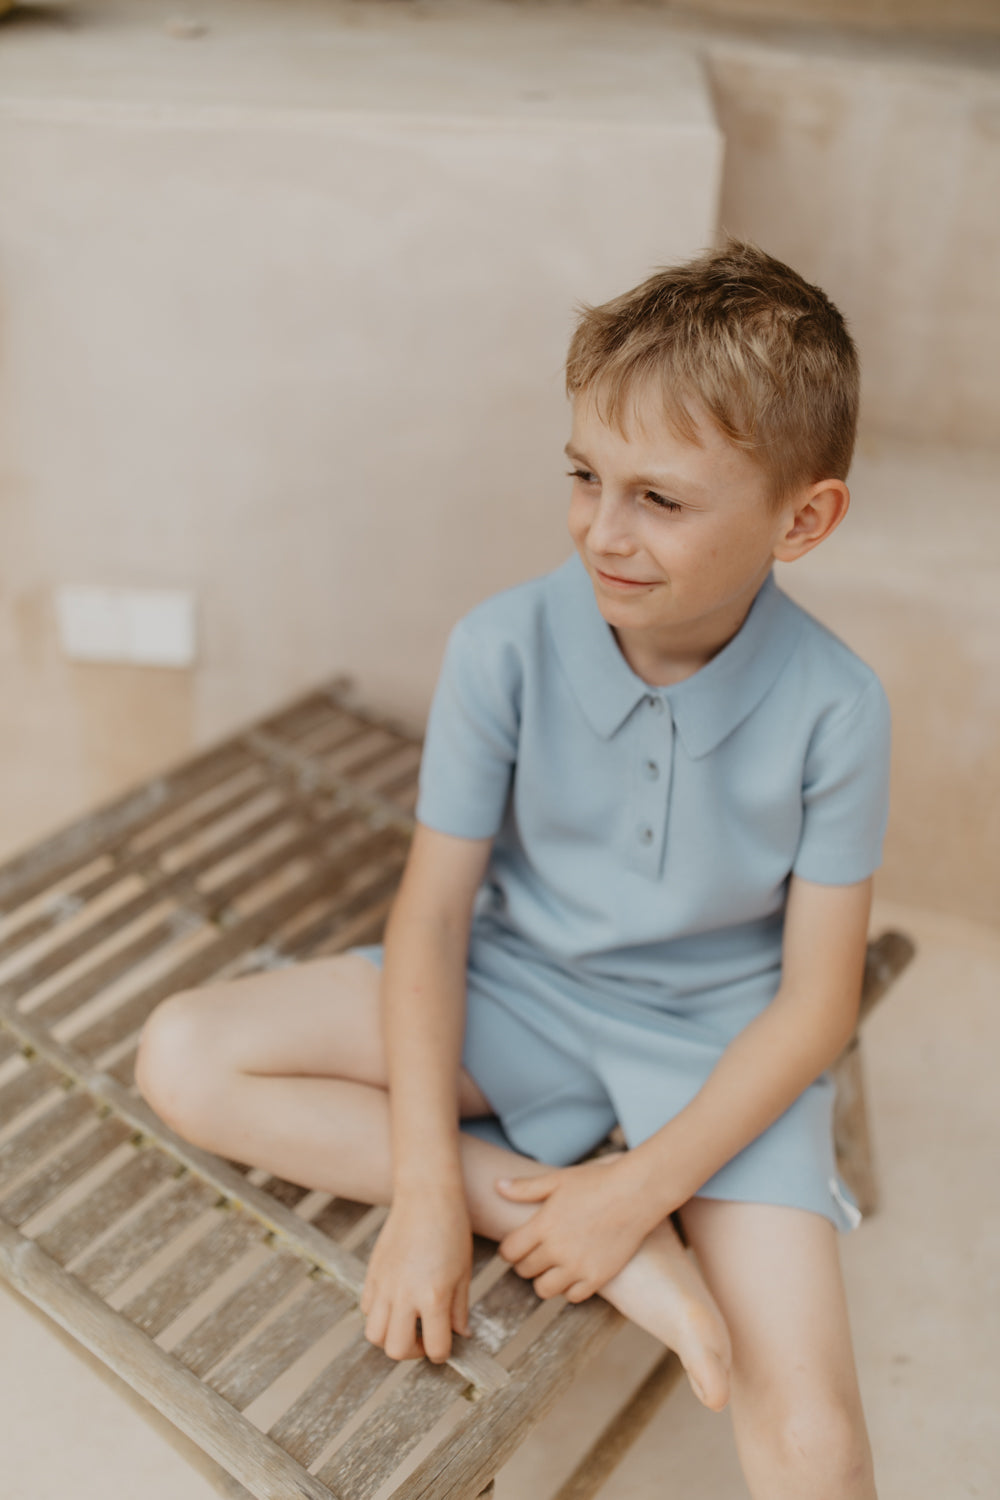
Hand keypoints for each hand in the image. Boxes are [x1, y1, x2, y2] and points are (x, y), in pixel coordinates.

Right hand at [361, 1186, 472, 1362]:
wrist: (426, 1196)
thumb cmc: (452, 1230)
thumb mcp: (464, 1273)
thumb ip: (459, 1310)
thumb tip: (459, 1335)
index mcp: (433, 1296)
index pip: (436, 1347)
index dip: (443, 1353)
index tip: (446, 1346)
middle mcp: (404, 1295)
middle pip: (396, 1349)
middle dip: (413, 1352)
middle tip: (425, 1338)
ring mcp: (384, 1284)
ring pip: (374, 1334)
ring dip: (391, 1337)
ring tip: (407, 1323)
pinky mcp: (372, 1273)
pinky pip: (366, 1309)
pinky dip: (379, 1314)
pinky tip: (396, 1302)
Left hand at [495, 1154, 665, 1301]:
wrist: (635, 1194)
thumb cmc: (595, 1182)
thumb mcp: (557, 1180)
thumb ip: (525, 1188)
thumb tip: (497, 1186)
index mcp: (543, 1225)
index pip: (509, 1252)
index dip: (509, 1250)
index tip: (517, 1246)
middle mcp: (556, 1250)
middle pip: (524, 1271)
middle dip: (526, 1262)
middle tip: (536, 1253)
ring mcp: (577, 1266)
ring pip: (544, 1290)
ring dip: (545, 1279)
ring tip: (553, 1266)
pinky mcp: (597, 1278)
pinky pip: (572, 1297)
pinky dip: (570, 1289)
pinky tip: (574, 1273)